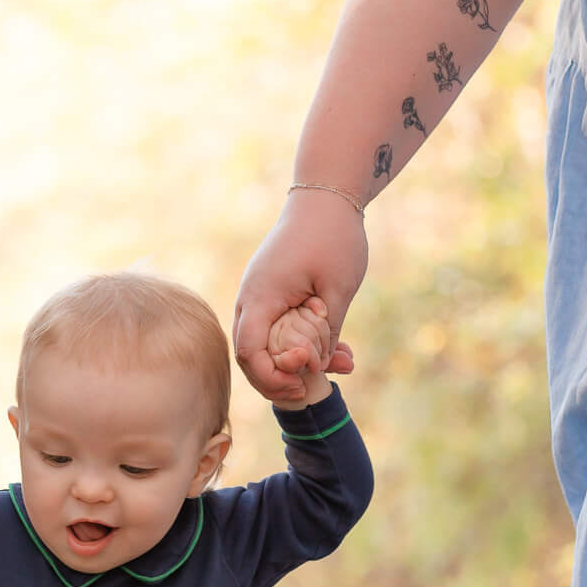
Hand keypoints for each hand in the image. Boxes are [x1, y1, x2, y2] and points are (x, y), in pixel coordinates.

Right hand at [233, 191, 365, 404]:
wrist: (326, 196)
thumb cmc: (333, 236)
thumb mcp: (338, 289)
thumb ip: (326, 332)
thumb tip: (317, 368)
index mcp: (261, 296)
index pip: (249, 352)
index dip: (271, 377)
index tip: (302, 384)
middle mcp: (251, 298)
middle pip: (248, 355)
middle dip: (277, 379)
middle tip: (309, 390)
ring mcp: (258, 296)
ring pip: (262, 345)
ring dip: (291, 363)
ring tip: (333, 368)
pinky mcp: (271, 294)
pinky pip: (275, 329)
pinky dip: (297, 345)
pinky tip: (333, 351)